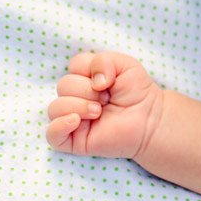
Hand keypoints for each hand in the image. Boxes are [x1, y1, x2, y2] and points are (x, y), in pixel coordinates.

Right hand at [46, 51, 162, 158]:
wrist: (150, 119)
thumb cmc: (137, 92)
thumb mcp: (125, 65)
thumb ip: (104, 61)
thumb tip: (92, 81)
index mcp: (85, 78)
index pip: (74, 65)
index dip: (90, 69)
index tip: (108, 80)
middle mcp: (75, 97)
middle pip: (63, 85)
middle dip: (87, 90)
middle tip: (107, 99)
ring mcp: (72, 119)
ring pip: (55, 108)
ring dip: (79, 106)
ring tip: (99, 112)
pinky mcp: (73, 140)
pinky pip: (51, 134)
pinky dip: (60, 126)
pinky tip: (77, 121)